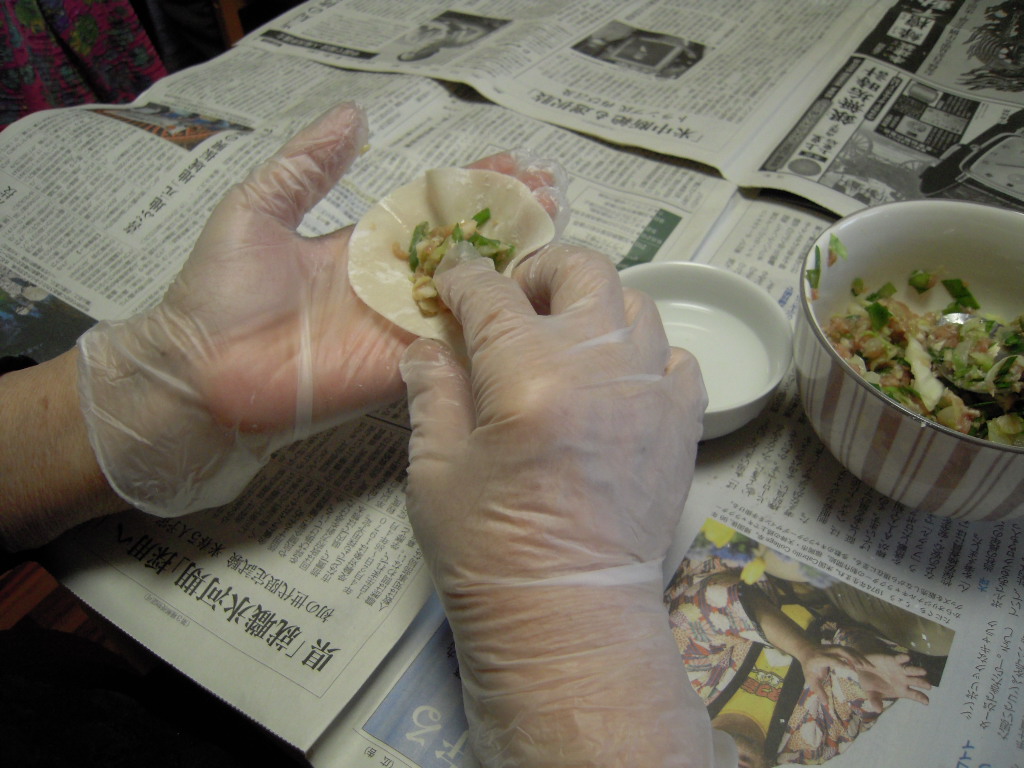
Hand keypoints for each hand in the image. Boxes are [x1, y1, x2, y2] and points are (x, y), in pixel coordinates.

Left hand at [76, 103, 562, 515]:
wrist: (198, 372)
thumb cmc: (217, 291)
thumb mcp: (257, 209)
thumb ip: (307, 167)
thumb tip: (353, 116)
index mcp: (362, 245)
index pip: (433, 208)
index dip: (473, 185)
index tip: (514, 162)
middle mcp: (391, 284)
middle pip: (464, 247)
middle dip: (508, 219)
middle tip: (550, 194)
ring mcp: (399, 326)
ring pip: (471, 291)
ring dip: (513, 263)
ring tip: (555, 230)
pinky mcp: (400, 366)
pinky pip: (455, 342)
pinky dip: (493, 321)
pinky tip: (530, 295)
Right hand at [401, 245, 715, 765]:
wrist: (568, 613)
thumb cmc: (486, 548)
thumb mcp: (434, 468)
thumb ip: (432, 390)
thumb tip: (428, 345)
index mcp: (525, 370)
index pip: (492, 291)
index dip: (464, 278)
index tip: (451, 283)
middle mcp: (598, 362)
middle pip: (582, 269)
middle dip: (541, 267)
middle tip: (516, 296)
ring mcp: (649, 387)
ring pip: (634, 303)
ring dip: (593, 305)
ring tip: (566, 335)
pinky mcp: (682, 420)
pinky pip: (674, 355)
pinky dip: (644, 350)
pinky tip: (616, 378)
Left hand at [797, 644, 866, 701]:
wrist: (805, 650)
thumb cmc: (809, 666)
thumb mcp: (811, 679)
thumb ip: (818, 690)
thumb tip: (825, 703)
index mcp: (820, 658)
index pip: (832, 659)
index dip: (841, 663)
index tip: (852, 669)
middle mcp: (827, 651)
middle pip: (841, 650)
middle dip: (852, 657)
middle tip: (863, 666)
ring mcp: (833, 647)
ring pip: (847, 649)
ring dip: (858, 656)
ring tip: (868, 665)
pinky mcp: (838, 647)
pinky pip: (850, 649)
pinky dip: (858, 655)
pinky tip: (866, 662)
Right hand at [856, 652, 931, 709]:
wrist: (861, 667)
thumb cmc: (869, 682)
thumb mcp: (870, 693)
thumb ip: (875, 701)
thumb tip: (878, 710)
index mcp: (901, 690)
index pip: (914, 695)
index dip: (921, 698)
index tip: (926, 701)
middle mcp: (903, 680)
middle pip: (916, 682)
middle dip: (922, 684)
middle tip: (928, 686)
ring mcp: (899, 670)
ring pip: (911, 670)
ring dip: (917, 671)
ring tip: (924, 672)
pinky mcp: (893, 660)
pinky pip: (900, 659)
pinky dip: (903, 658)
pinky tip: (907, 658)